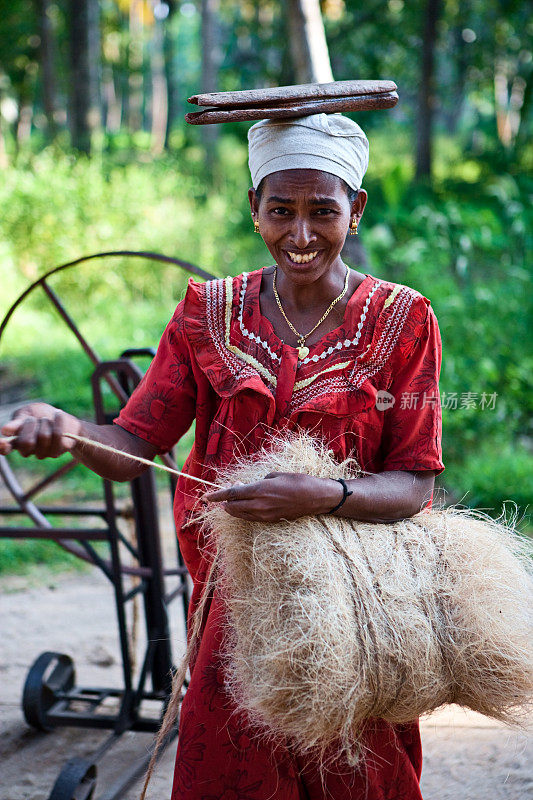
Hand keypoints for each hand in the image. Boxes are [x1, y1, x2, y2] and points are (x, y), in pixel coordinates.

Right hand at [0, 403, 81, 459]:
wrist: (61, 418)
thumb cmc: (40, 414)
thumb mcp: (27, 413)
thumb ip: (18, 421)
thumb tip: (5, 430)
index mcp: (15, 440)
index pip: (5, 449)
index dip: (2, 447)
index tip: (2, 442)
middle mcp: (27, 450)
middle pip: (26, 443)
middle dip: (31, 425)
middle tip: (33, 419)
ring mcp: (41, 453)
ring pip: (43, 437)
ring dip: (45, 422)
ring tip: (46, 419)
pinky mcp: (55, 452)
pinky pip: (57, 435)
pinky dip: (58, 422)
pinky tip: (58, 415)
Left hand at [204, 471, 342, 521]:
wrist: (315, 497)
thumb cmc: (297, 481)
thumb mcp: (275, 475)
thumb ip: (258, 482)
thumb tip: (246, 487)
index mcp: (260, 490)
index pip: (232, 494)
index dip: (217, 495)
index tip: (206, 497)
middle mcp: (260, 504)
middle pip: (233, 506)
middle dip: (224, 501)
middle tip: (222, 495)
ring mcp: (265, 515)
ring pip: (241, 514)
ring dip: (233, 508)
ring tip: (231, 501)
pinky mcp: (271, 520)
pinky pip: (251, 518)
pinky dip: (244, 513)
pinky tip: (244, 507)